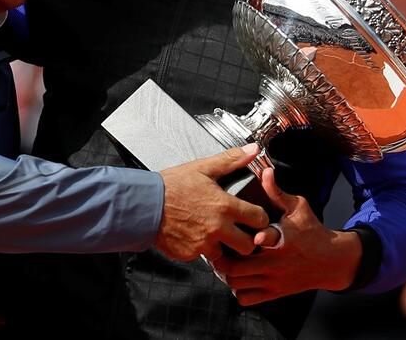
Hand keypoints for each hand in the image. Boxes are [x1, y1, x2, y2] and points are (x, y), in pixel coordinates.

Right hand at [155, 144, 268, 261]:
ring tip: (214, 233)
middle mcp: (217, 228)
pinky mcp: (189, 254)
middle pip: (248, 246)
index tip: (255, 217)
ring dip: (222, 245)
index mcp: (225, 206)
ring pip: (225, 254)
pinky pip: (202, 256)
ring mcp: (203, 244)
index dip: (260, 218)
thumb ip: (231, 159)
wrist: (144, 204)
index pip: (259, 219)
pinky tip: (195, 235)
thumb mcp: (203, 167)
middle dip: (247, 240)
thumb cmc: (171, 186)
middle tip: (240, 232)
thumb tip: (253, 150)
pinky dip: (201, 249)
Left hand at [209, 168, 361, 305]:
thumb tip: (265, 172)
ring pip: (237, 284)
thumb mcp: (298, 207)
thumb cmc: (312, 231)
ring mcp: (273, 280)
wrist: (331, 260)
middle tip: (218, 247)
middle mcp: (275, 263)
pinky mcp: (274, 293)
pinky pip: (246, 298)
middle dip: (222, 258)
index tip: (237, 234)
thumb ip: (277, 192)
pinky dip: (239, 290)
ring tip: (225, 261)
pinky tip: (239, 277)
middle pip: (236, 267)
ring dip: (228, 273)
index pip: (262, 240)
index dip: (247, 238)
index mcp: (281, 240)